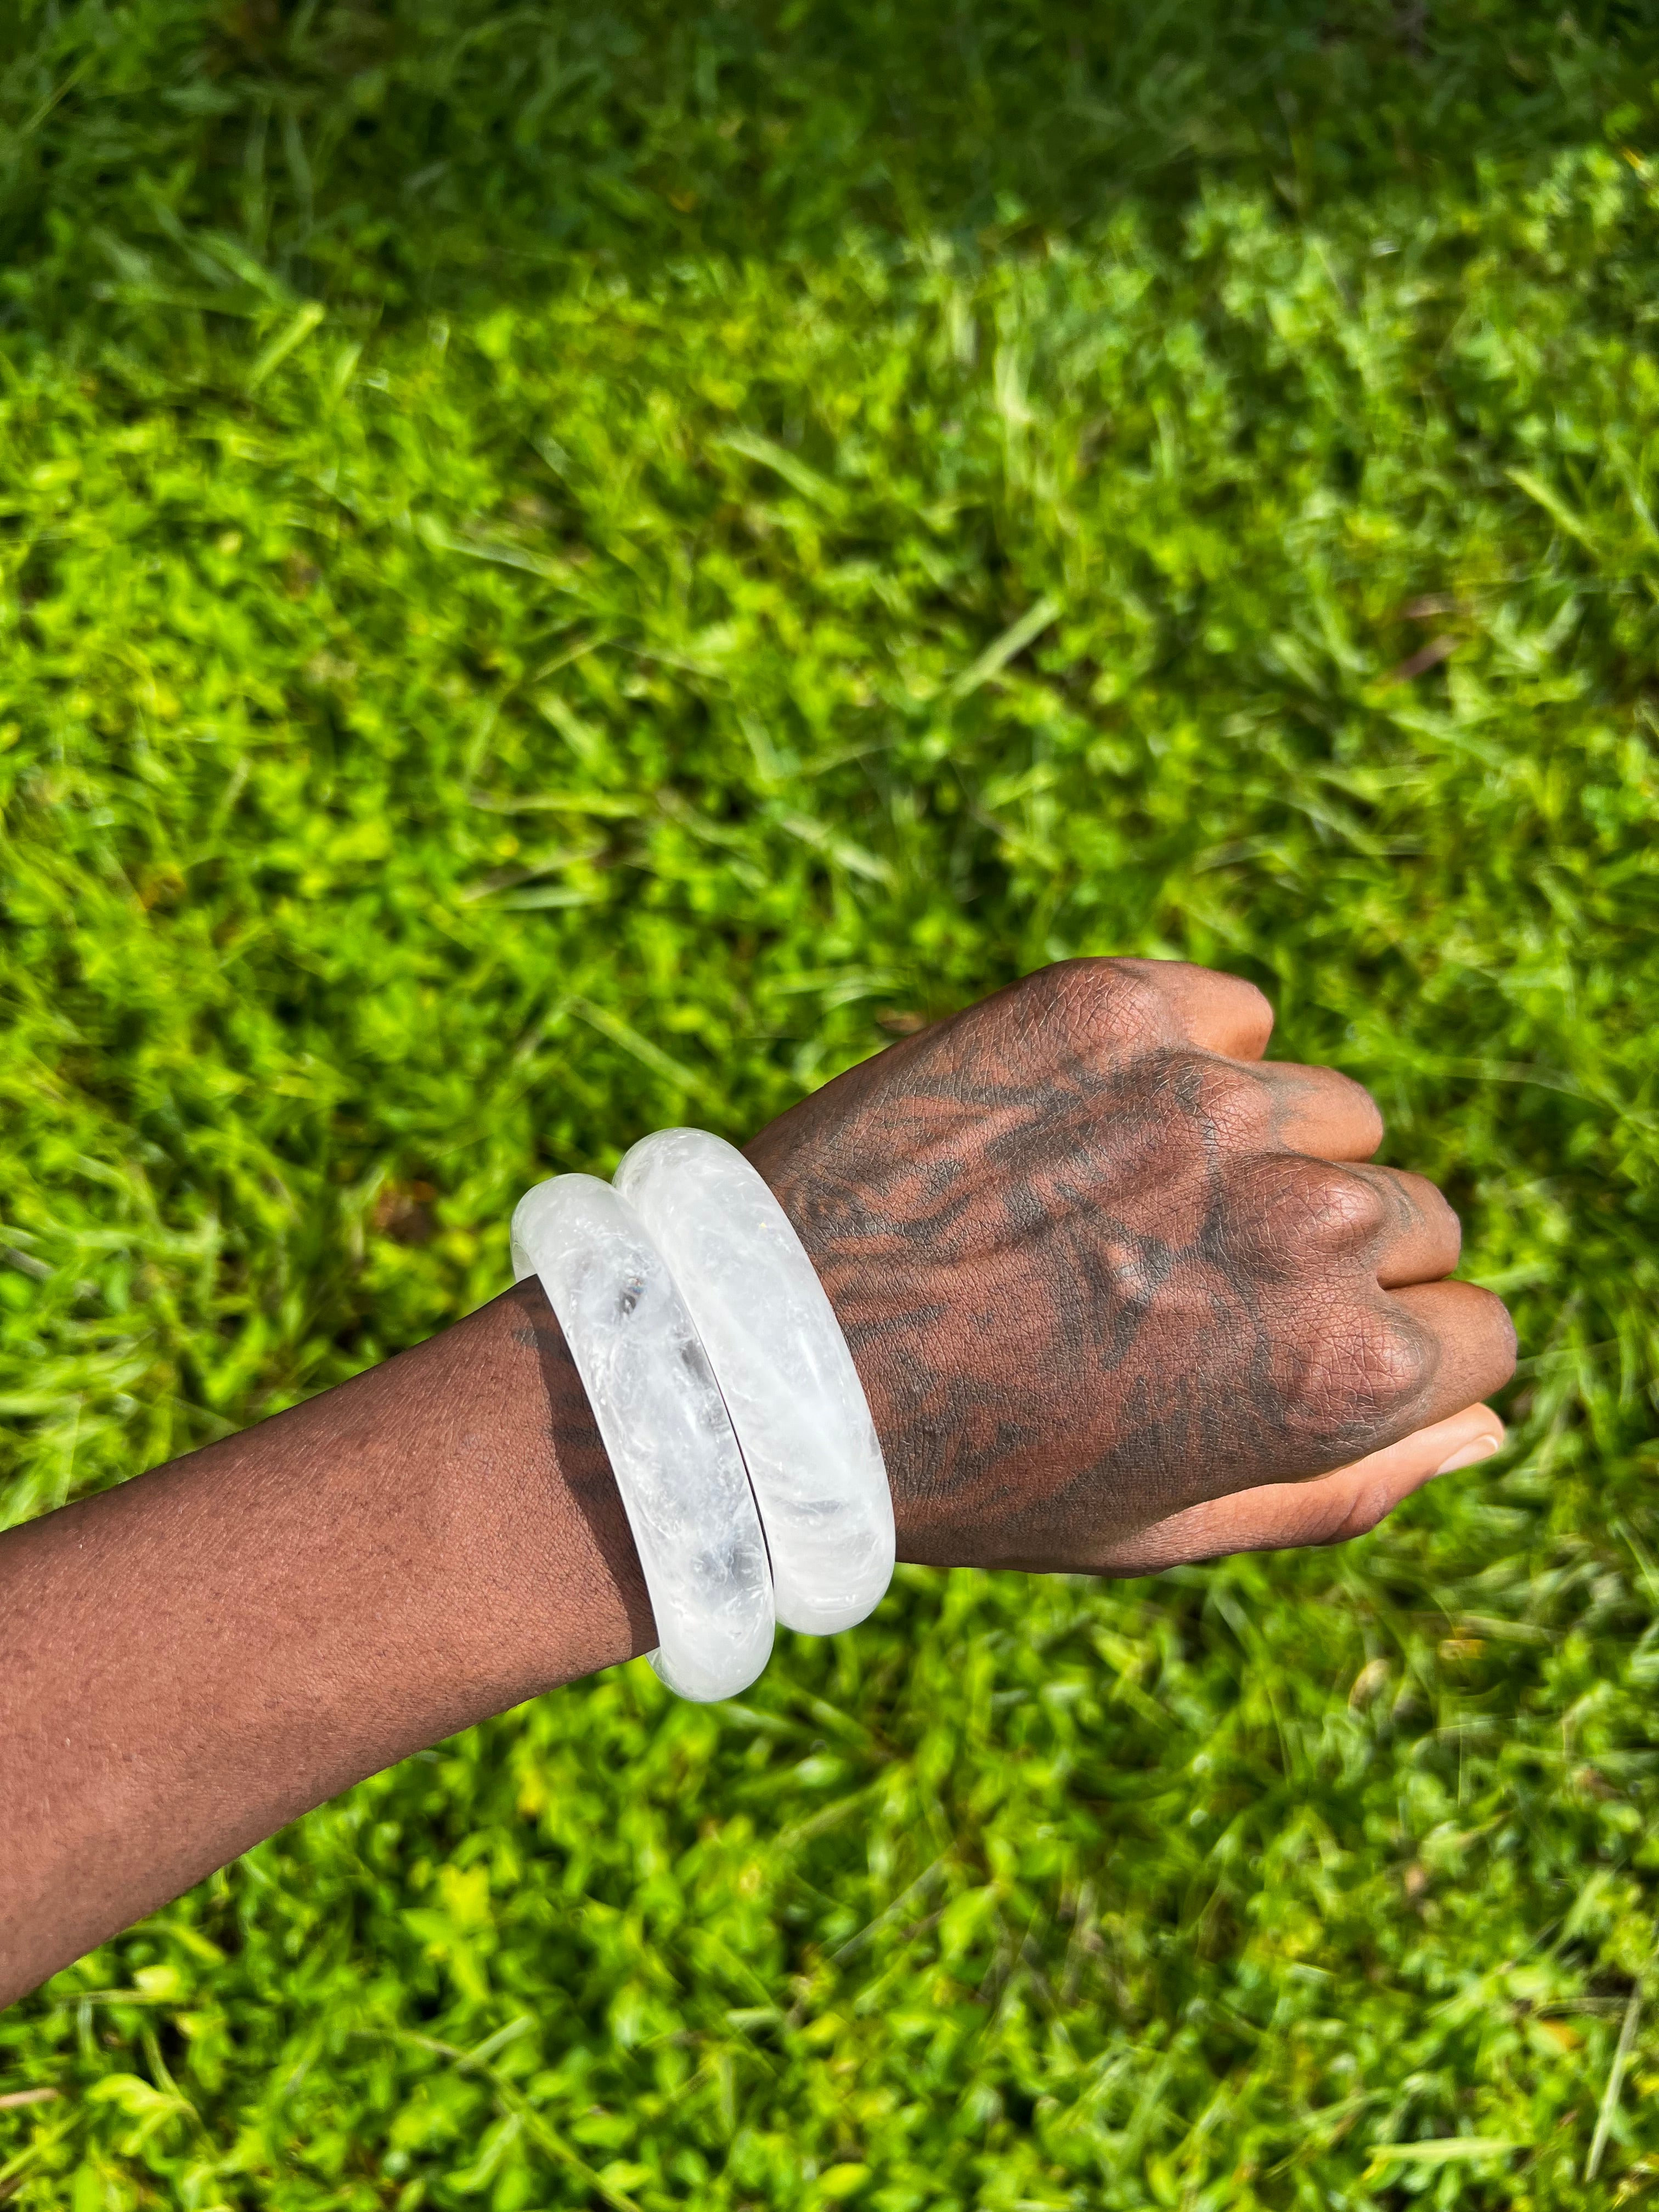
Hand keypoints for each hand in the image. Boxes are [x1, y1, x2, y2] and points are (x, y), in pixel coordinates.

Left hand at [746, 958, 1515, 1572]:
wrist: (754, 1355)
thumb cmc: (965, 1469)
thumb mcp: (1163, 1531)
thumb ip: (1349, 1485)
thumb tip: (1479, 1421)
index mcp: (1338, 1368)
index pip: (1483, 1330)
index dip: (1395, 1353)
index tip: (1288, 1357)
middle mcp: (1303, 1218)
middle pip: (1415, 1214)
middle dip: (1332, 1257)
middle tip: (1182, 1292)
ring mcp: (1206, 1098)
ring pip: (1327, 1109)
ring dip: (1259, 1154)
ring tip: (1120, 1211)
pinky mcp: (1111, 1003)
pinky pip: (1227, 1015)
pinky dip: (1183, 1058)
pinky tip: (1081, 1126)